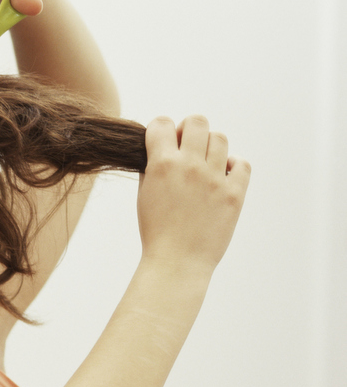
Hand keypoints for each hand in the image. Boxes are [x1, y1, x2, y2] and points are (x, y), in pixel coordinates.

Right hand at [137, 116, 250, 273]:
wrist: (176, 263)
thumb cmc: (157, 232)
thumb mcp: (144, 195)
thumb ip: (152, 167)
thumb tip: (163, 147)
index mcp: (162, 165)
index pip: (162, 123)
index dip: (161, 130)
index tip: (163, 142)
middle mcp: (189, 167)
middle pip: (197, 122)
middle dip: (189, 131)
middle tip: (187, 150)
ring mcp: (214, 180)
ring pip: (219, 139)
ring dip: (210, 148)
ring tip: (205, 167)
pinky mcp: (234, 194)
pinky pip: (242, 164)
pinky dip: (234, 167)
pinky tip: (223, 178)